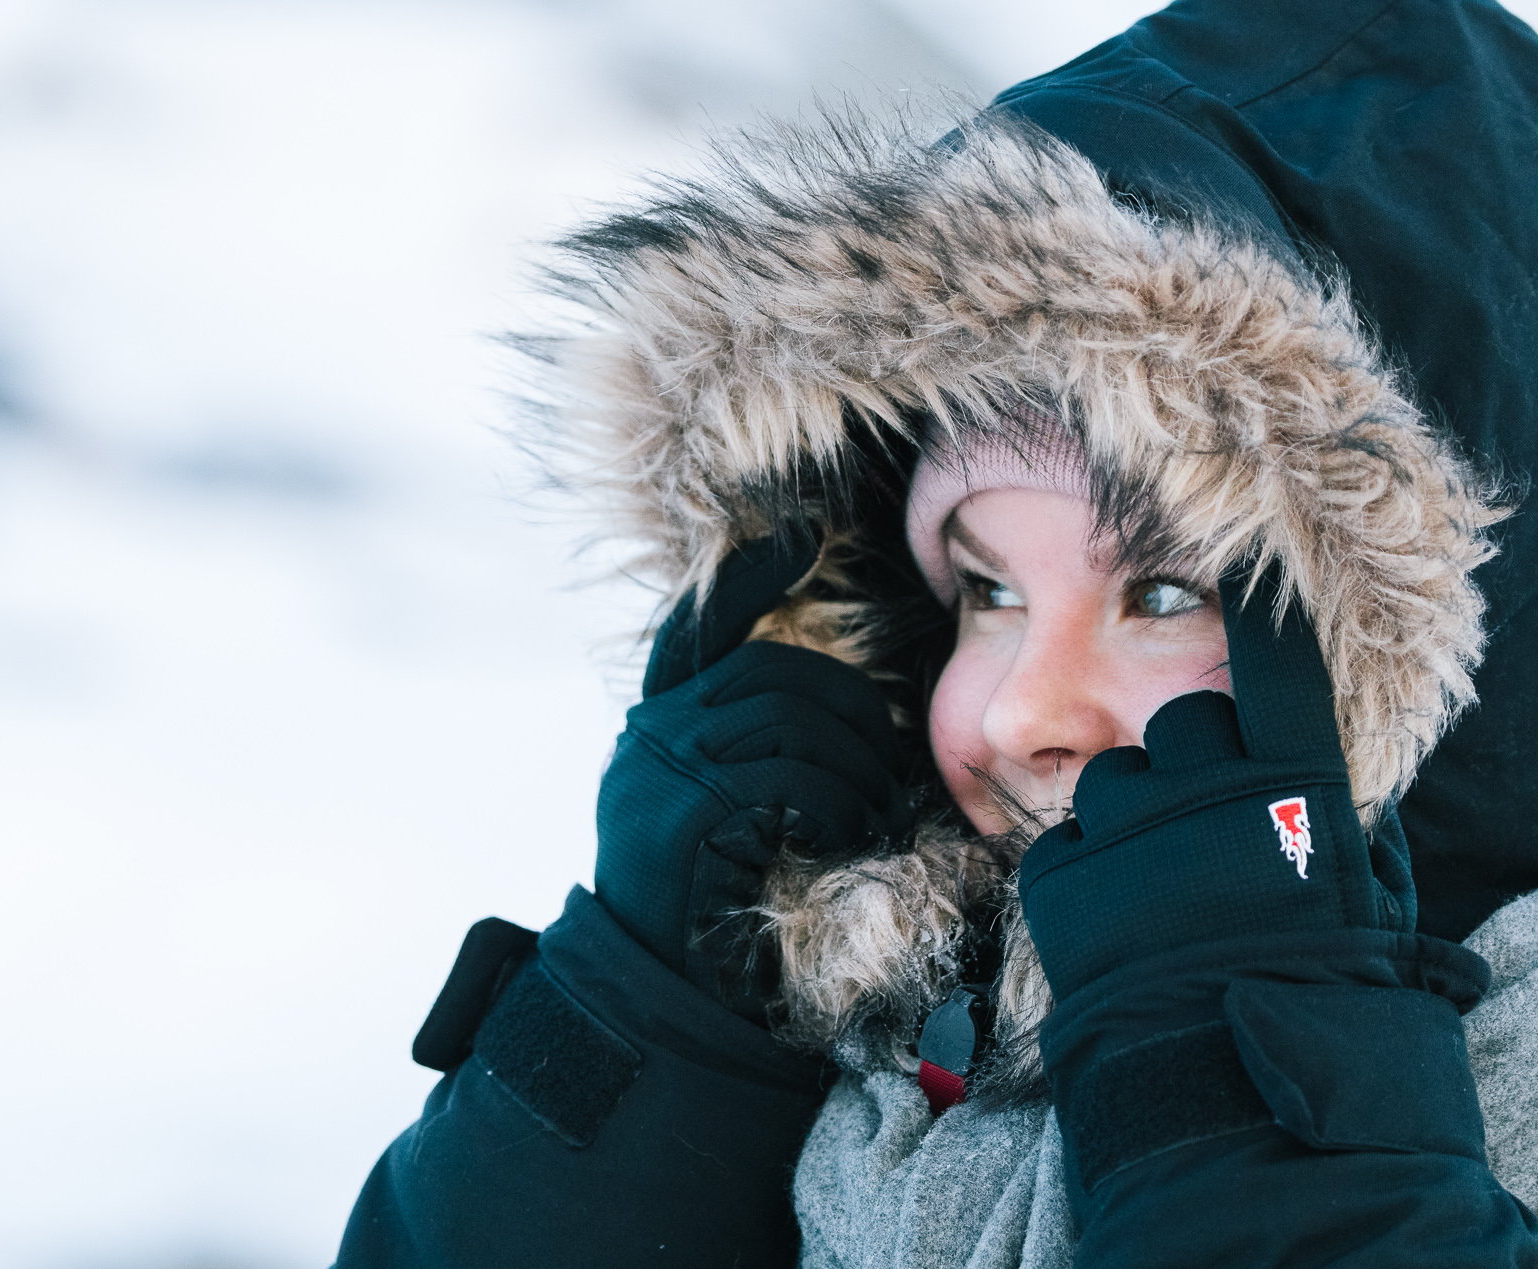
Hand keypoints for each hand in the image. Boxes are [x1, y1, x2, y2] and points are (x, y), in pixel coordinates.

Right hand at [594, 534, 911, 1020]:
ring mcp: (661, 767)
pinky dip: (834, 804)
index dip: (744, 578)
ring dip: (855, 766)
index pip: (697, 627)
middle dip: (852, 711)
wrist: (656, 997)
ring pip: (789, 717)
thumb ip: (738, 754)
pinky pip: (789, 778)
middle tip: (887, 771)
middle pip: (773, 671)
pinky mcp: (684, 811)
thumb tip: (821, 712)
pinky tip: (839, 837)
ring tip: (874, 813)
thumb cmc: (706, 908)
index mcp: (657, 724)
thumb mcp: (712, 815)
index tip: (794, 540)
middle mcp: (650, 732)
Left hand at [1018, 562, 1407, 1002]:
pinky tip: (1121, 929)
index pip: (1282, 665)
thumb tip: (1346, 779)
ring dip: (1136, 816)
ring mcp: (1127, 829)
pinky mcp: (1061, 877)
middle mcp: (1209, 789)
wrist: (1236, 1110)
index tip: (1253, 557)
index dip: (1269, 609)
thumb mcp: (1375, 913)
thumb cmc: (1325, 1010)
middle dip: (1196, 759)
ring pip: (1115, 775)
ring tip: (1164, 894)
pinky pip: (1068, 842)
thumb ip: (1355, 828)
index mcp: (1296, 789)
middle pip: (1186, 719)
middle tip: (1211, 831)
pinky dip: (1089, 873)